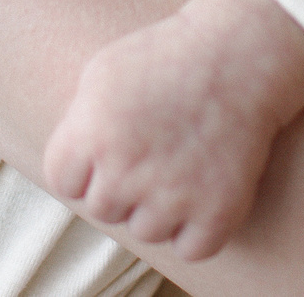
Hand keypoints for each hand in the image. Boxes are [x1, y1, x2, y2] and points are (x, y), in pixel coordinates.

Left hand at [43, 0, 303, 262]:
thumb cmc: (167, 57)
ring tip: (179, 162)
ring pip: (146, 230)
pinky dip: (197, 228)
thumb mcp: (102, 72)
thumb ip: (77, 125)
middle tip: (151, 150)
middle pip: (103, 208)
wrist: (241, 54)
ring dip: (159, 206)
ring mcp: (173, 196)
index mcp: (93, 134)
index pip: (62, 181)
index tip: (108, 147)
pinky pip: (190, 247)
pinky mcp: (218, 213)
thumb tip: (72, 170)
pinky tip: (202, 189)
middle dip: (121, 184)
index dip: (84, 164)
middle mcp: (127, 171)